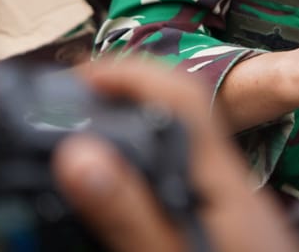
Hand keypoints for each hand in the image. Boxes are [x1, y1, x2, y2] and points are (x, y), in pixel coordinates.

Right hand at [52, 60, 298, 251]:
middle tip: (65, 110)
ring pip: (183, 145)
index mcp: (224, 182)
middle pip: (181, 114)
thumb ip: (130, 213)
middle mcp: (233, 183)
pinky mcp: (230, 223)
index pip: (182, 98)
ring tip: (80, 143)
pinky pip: (186, 176)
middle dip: (125, 96)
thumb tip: (79, 153)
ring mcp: (234, 203)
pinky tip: (121, 190)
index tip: (75, 79)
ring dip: (135, 130)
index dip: (130, 74)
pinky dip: (149, 167)